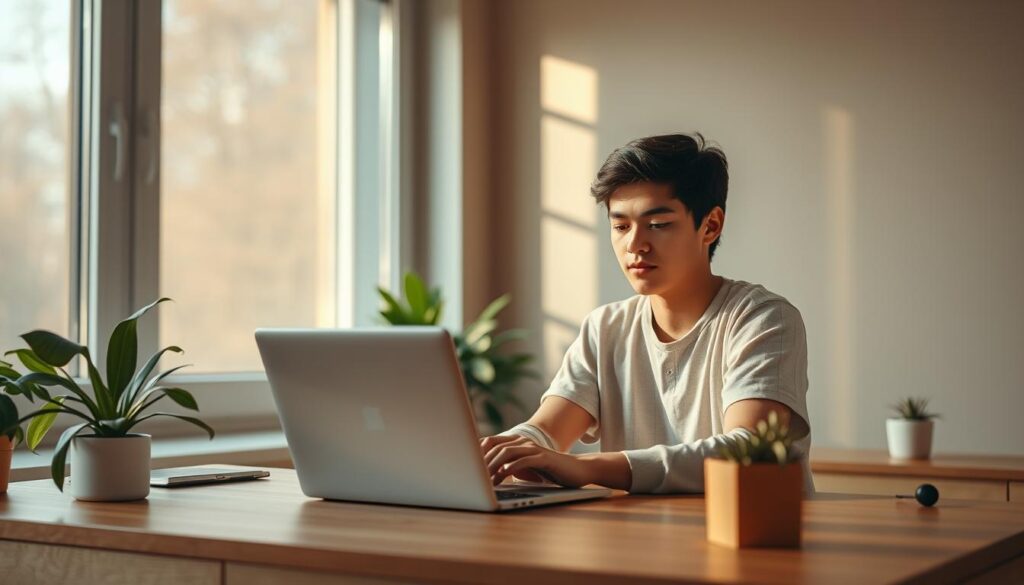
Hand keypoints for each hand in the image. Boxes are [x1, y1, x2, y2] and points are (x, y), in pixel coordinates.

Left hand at [479, 434, 593, 486]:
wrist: (578, 471)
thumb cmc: (550, 472)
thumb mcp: (526, 469)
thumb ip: (509, 468)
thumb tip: (487, 477)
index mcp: (518, 444)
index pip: (491, 443)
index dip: (477, 452)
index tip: (465, 466)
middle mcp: (524, 442)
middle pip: (496, 447)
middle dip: (482, 462)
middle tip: (472, 477)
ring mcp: (534, 449)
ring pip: (507, 452)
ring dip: (494, 466)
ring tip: (485, 480)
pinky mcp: (544, 458)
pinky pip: (524, 460)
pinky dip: (511, 467)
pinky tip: (503, 475)